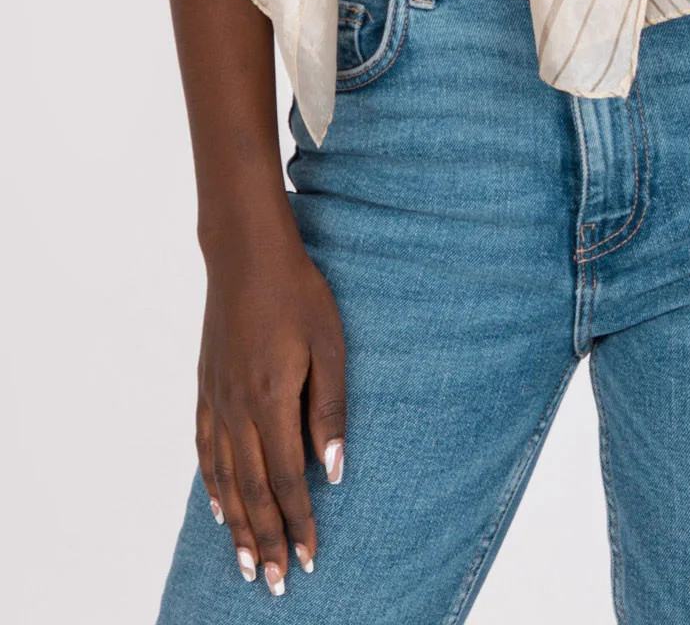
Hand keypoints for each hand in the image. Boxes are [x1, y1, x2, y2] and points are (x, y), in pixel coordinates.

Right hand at [196, 209, 346, 592]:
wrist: (246, 255)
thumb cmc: (299, 294)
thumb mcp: (330, 346)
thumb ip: (331, 411)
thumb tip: (336, 471)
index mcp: (272, 402)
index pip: (287, 480)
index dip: (300, 523)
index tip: (310, 558)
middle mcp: (237, 410)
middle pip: (253, 492)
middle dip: (267, 541)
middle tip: (278, 583)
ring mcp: (215, 401)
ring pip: (225, 480)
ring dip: (238, 526)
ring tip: (249, 564)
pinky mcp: (205, 389)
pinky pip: (205, 451)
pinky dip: (213, 487)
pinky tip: (220, 508)